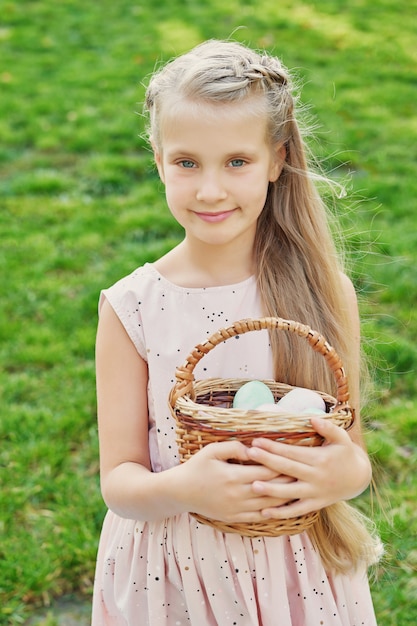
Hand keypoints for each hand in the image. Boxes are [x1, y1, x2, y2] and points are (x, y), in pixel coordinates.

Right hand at [179, 440, 294, 522]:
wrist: (180, 493)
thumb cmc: (196, 467)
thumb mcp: (211, 451)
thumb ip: (233, 447)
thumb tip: (253, 447)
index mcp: (233, 477)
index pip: (265, 471)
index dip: (282, 466)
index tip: (295, 459)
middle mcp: (237, 495)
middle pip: (271, 489)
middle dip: (288, 481)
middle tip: (304, 474)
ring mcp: (237, 509)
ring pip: (268, 505)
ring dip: (285, 498)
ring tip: (299, 490)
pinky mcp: (234, 518)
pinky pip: (259, 517)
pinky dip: (273, 512)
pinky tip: (283, 506)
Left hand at [246, 417, 371, 518]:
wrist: (359, 478)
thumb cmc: (345, 453)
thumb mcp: (342, 438)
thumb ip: (328, 428)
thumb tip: (312, 419)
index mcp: (320, 459)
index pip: (292, 452)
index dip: (274, 447)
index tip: (257, 441)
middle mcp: (316, 477)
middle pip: (288, 469)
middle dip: (267, 461)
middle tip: (249, 454)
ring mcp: (315, 493)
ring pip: (290, 492)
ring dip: (271, 490)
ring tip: (253, 485)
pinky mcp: (315, 505)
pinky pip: (297, 510)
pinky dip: (281, 513)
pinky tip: (264, 512)